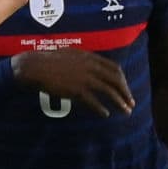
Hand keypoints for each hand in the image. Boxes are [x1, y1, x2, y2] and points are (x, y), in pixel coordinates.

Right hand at [12, 49, 134, 117]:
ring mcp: (84, 78)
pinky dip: (101, 109)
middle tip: (131, 102)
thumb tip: (94, 66)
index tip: (125, 88)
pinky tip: (105, 114)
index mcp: (90, 57)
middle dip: (126, 92)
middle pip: (115, 80)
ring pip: (108, 91)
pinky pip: (93, 101)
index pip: (114, 68)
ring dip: (119, 102)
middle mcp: (90, 66)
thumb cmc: (50, 60)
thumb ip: (84, 60)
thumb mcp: (71, 54)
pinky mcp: (76, 89)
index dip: (122, 80)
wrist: (36, 67)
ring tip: (125, 111)